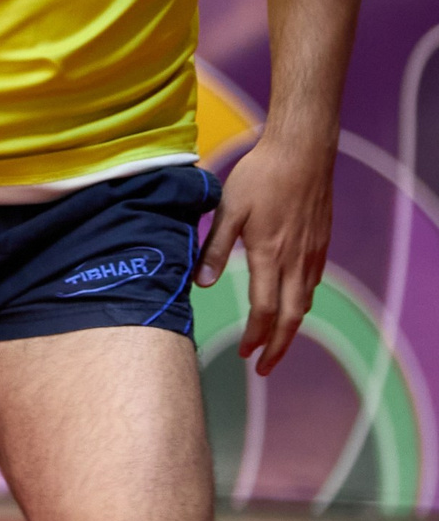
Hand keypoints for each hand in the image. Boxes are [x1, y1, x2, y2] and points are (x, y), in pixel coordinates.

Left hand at [197, 132, 333, 375]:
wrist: (303, 153)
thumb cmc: (260, 176)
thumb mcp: (228, 208)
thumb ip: (214, 248)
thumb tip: (200, 284)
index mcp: (269, 255)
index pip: (265, 310)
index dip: (255, 337)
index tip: (245, 355)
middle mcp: (295, 261)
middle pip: (291, 317)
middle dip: (278, 347)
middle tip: (264, 367)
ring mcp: (312, 253)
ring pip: (304, 302)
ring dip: (291, 328)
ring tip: (276, 343)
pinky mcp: (320, 243)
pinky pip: (312, 283)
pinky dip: (301, 303)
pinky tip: (290, 304)